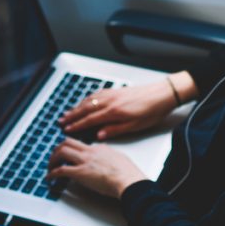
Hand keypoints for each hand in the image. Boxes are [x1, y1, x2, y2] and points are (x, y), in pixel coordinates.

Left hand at [46, 138, 147, 197]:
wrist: (128, 180)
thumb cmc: (127, 173)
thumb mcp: (118, 158)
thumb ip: (109, 156)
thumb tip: (107, 158)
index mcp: (99, 148)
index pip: (80, 144)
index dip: (71, 149)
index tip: (68, 154)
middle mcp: (89, 151)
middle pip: (67, 142)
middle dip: (57, 149)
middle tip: (54, 157)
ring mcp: (84, 161)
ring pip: (61, 152)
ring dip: (52, 159)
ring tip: (50, 167)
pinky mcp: (80, 173)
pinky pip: (61, 170)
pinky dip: (52, 174)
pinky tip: (49, 178)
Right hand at [59, 80, 175, 139]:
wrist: (162, 93)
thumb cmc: (152, 110)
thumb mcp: (135, 126)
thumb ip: (115, 130)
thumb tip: (99, 135)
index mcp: (114, 112)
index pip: (90, 119)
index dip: (77, 125)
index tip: (67, 129)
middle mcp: (110, 101)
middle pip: (86, 108)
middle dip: (72, 115)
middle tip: (61, 121)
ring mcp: (112, 94)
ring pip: (90, 100)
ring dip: (77, 106)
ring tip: (68, 112)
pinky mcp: (117, 90)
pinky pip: (96, 93)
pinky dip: (87, 98)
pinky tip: (85, 100)